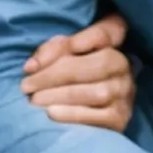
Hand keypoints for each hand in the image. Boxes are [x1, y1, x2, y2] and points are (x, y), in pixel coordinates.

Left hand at [22, 12, 136, 129]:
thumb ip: (49, 52)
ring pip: (97, 91)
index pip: (103, 33)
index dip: (74, 42)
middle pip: (99, 63)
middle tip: (27, 85)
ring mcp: (125, 92)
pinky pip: (101, 116)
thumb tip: (31, 67)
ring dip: (60, 95)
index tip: (41, 57)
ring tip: (34, 101)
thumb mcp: (59, 56)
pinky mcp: (121, 117)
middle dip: (57, 74)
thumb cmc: (67, 78)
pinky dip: (73, 114)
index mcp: (111, 43)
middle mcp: (124, 65)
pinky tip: (51, 113)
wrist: (82, 119)